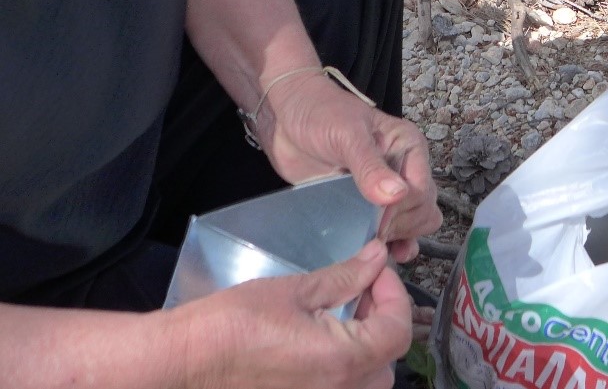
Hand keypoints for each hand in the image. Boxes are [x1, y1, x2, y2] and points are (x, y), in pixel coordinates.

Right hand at [171, 241, 409, 388]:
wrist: (182, 363)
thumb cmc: (231, 325)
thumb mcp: (294, 291)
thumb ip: (345, 277)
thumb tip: (377, 258)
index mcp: (342, 361)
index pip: (398, 331)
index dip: (395, 296)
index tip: (377, 274)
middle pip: (387, 362)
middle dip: (382, 324)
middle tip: (359, 295)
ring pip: (365, 384)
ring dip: (364, 351)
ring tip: (339, 320)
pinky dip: (340, 372)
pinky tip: (319, 346)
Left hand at [260, 72, 441, 261]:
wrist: (286, 117)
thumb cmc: (320, 115)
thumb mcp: (346, 135)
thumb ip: (370, 166)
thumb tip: (398, 195)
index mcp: (408, 147)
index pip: (421, 191)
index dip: (400, 213)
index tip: (372, 225)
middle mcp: (404, 169)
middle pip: (422, 211)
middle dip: (400, 228)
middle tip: (368, 236)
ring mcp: (385, 189)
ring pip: (412, 224)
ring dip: (399, 240)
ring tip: (374, 253)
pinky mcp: (365, 206)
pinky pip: (389, 231)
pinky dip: (388, 245)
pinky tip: (375, 255)